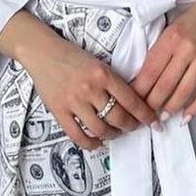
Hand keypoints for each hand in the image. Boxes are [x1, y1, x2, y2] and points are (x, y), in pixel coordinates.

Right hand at [0, 11, 157, 150]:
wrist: (43, 52)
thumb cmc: (72, 56)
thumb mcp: (99, 63)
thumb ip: (113, 81)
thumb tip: (133, 102)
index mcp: (104, 74)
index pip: (131, 100)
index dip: (145, 115)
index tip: (152, 121)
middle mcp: (90, 89)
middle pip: (119, 118)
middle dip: (131, 126)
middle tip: (134, 127)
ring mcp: (74, 102)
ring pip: (101, 129)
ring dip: (113, 135)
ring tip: (115, 133)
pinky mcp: (59, 111)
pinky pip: (78, 135)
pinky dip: (91, 143)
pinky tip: (97, 142)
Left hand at [130, 0, 195, 122]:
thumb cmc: (194, 17)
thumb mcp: (170, 28)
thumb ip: (160, 50)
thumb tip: (145, 77)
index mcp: (170, 38)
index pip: (150, 71)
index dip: (140, 90)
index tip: (133, 102)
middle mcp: (186, 49)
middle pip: (165, 84)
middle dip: (153, 104)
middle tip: (146, 116)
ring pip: (184, 91)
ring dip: (171, 108)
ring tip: (163, 118)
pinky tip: (187, 116)